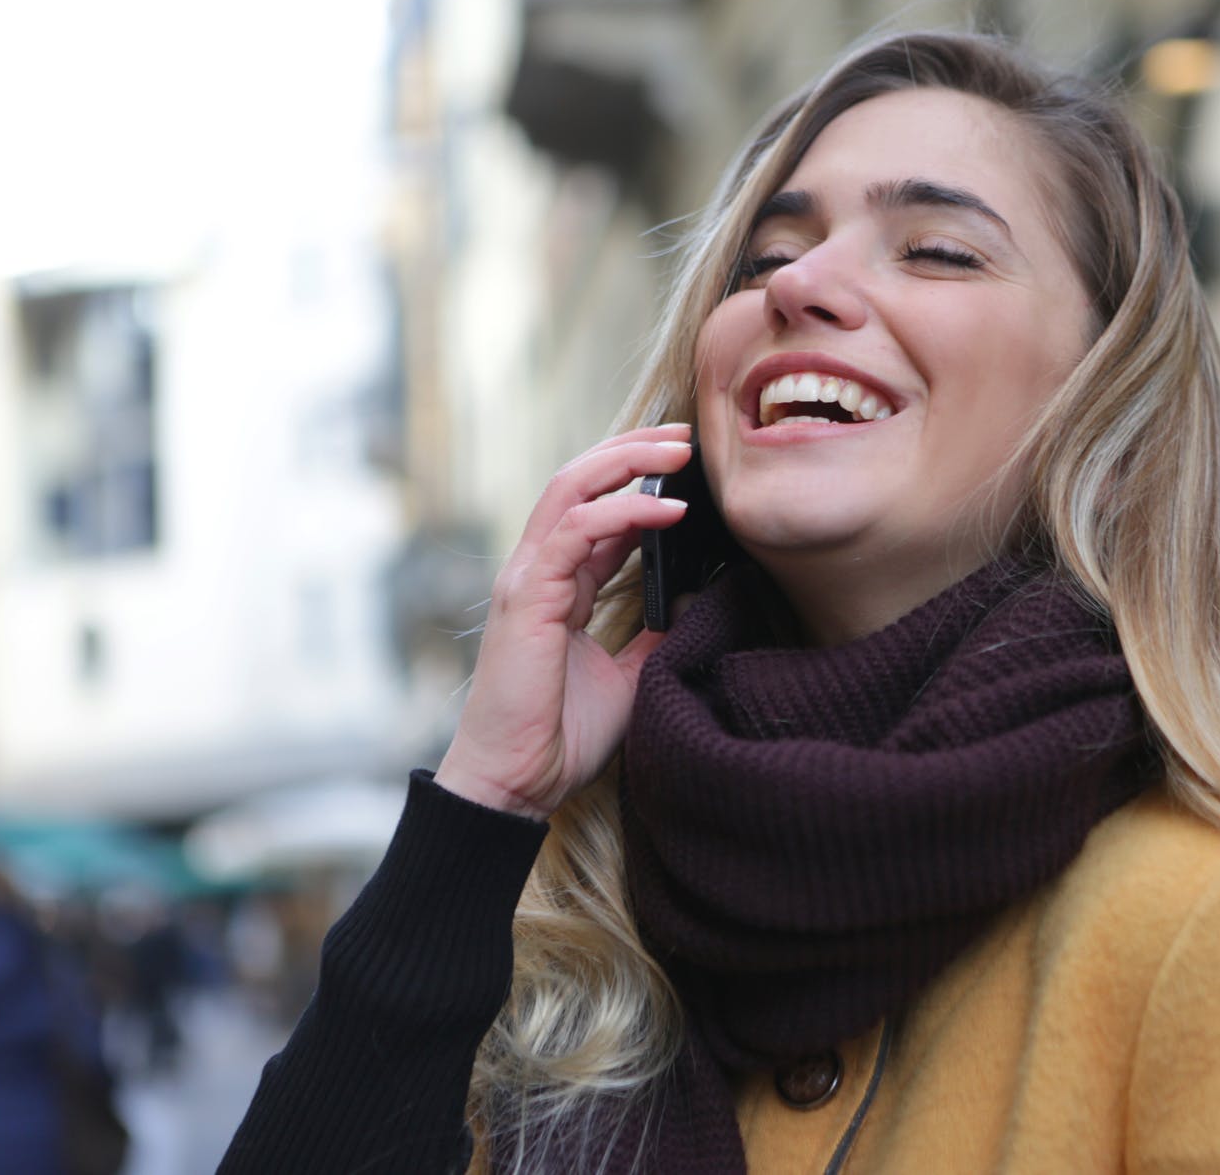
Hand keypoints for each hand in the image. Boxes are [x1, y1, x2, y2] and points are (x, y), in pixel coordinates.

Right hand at [434, 424, 692, 817]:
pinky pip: (577, 533)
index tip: (688, 464)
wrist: (520, 782)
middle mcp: (537, 569)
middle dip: (633, 448)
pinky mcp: (528, 596)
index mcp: (558, 582)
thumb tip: (699, 597)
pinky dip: (625, 512)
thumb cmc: (563, 735)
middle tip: (688, 437)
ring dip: (629, 462)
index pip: (595, 505)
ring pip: (572, 488)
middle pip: (578, 478)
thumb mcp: (631, 673)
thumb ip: (657, 632)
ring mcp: (527, 577)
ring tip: (681, 454)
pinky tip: (670, 511)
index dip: (638, 477)